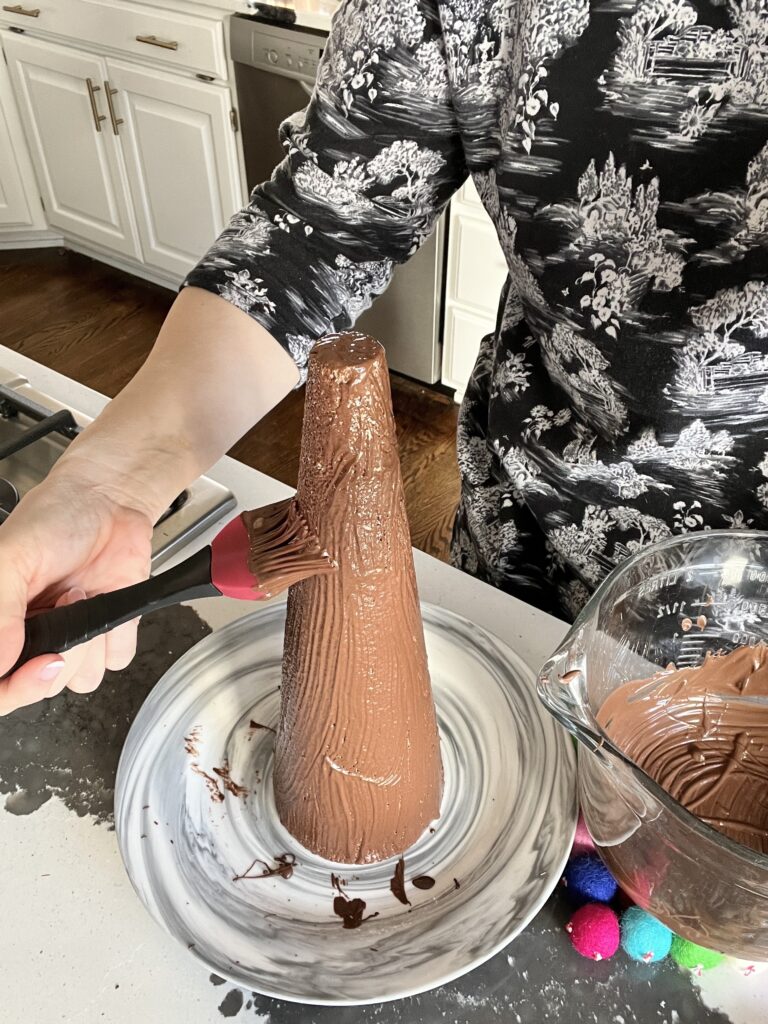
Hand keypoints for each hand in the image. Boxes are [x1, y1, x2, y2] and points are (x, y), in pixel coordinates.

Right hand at [0, 463, 153, 714]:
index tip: (40, 664)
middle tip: (63, 603)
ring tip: (83, 593)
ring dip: (90, 639)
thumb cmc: (54, 519)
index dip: (14, 689)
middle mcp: (30, 639)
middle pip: (40, 688)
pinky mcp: (109, 635)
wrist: (109, 500)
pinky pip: (115, 660)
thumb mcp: (12, 557)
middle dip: (59, 649)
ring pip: (81, 679)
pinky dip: (118, 633)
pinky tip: (106, 599)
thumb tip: (0, 661)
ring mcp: (71, 639)